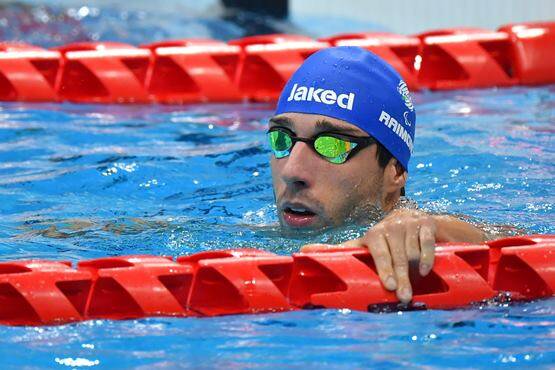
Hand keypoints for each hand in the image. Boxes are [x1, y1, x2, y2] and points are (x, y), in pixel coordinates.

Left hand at [301, 209, 436, 303]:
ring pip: (412, 252)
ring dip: (414, 270)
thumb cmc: (385, 239)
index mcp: (373, 235)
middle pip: (396, 258)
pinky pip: (427, 243)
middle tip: (402, 297)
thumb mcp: (363, 244)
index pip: (378, 254)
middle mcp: (390, 228)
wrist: (417, 221)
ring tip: (415, 287)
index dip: (383, 269)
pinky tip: (426, 270)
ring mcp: (408, 225)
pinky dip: (428, 257)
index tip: (388, 286)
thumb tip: (303, 250)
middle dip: (400, 278)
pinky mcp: (426, 224)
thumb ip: (338, 250)